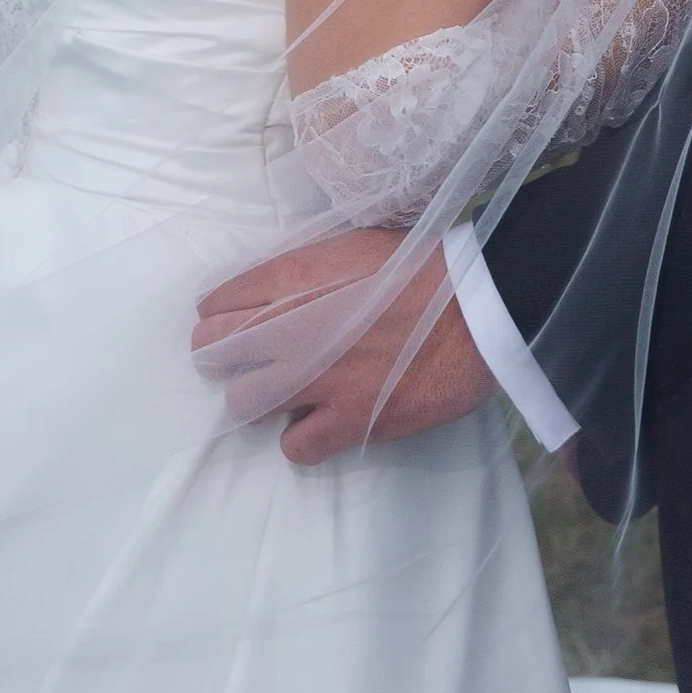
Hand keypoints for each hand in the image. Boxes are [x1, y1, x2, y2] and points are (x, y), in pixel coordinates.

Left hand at [192, 229, 496, 463]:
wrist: (480, 306)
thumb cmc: (424, 266)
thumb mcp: (350, 245)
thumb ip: (301, 270)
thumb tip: (273, 292)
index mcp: (290, 277)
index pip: (213, 304)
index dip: (223, 316)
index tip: (240, 323)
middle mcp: (289, 330)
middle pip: (211, 354)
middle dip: (229, 357)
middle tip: (259, 359)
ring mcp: (315, 379)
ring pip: (243, 404)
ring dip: (264, 398)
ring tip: (292, 392)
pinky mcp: (347, 420)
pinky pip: (294, 447)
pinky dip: (305, 438)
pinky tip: (325, 422)